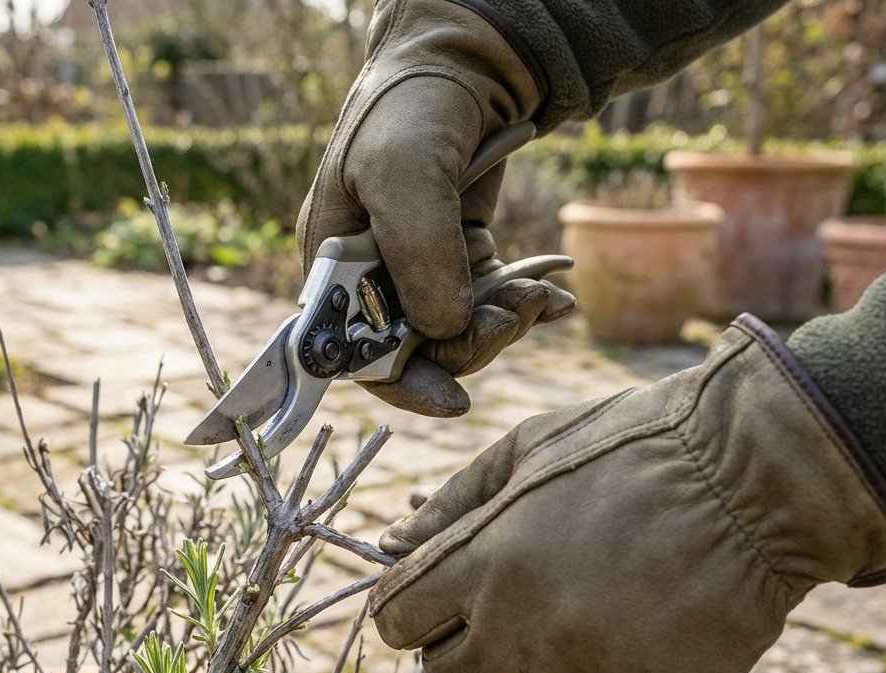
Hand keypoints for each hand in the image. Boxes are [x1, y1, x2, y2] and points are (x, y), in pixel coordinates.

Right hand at [296, 0, 573, 417]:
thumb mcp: (404, 170)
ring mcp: (416, 265)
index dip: (401, 382)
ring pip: (456, 330)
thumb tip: (443, 328)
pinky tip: (553, 295)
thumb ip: (417, 252)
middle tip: (515, 316)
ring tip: (541, 296)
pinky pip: (485, 302)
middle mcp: (369, 273)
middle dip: (468, 344)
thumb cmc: (414, 106)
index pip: (352, 351)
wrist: (467, 58)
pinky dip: (522, 306)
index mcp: (332, 261)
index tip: (456, 400)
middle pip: (413, 349)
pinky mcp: (458, 254)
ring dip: (503, 323)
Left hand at [369, 316, 885, 672]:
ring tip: (562, 635)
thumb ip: (452, 503)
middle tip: (508, 611)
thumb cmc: (635, 446)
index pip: (397, 621)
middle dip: (464, 646)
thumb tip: (389, 544)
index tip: (439, 597)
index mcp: (486, 562)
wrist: (758, 480)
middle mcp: (526, 630)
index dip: (412, 607)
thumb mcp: (529, 448)